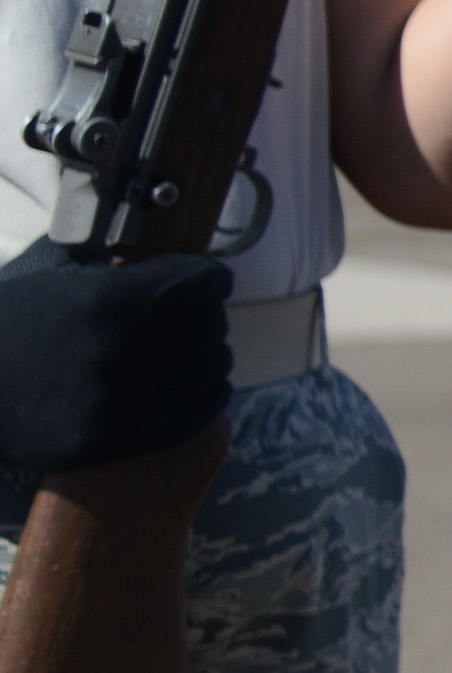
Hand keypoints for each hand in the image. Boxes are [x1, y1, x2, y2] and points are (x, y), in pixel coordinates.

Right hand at [0, 239, 233, 471]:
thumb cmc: (9, 318)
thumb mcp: (51, 269)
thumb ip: (109, 254)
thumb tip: (164, 233)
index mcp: (107, 299)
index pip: (204, 282)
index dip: (210, 279)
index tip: (207, 282)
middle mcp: (117, 348)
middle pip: (210, 328)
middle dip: (207, 319)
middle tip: (193, 320)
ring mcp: (114, 399)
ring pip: (208, 372)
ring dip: (208, 359)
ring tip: (194, 354)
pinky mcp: (109, 440)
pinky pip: (192, 417)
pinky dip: (205, 399)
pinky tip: (197, 387)